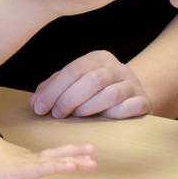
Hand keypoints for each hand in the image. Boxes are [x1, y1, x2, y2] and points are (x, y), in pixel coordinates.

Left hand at [0, 132, 95, 178]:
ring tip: (94, 152)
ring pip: (57, 154)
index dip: (53, 167)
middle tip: (92, 163)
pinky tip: (88, 154)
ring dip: (76, 153)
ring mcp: (34, 157)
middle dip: (72, 160)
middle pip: (52, 160)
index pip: (37, 168)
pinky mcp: (38, 157)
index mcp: (16, 168)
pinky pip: (57, 154)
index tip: (70, 166)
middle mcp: (28, 161)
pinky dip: (73, 153)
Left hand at [31, 50, 151, 118]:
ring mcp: (132, 84)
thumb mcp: (75, 85)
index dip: (54, 90)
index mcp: (98, 58)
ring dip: (89, 108)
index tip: (40, 108)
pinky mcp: (143, 101)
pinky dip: (114, 115)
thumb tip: (34, 103)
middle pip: (92, 80)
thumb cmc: (96, 92)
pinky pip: (129, 107)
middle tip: (56, 115)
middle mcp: (117, 67)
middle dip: (69, 99)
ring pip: (110, 94)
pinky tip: (103, 119)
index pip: (73, 70)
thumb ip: (54, 89)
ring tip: (77, 116)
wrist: (132, 96)